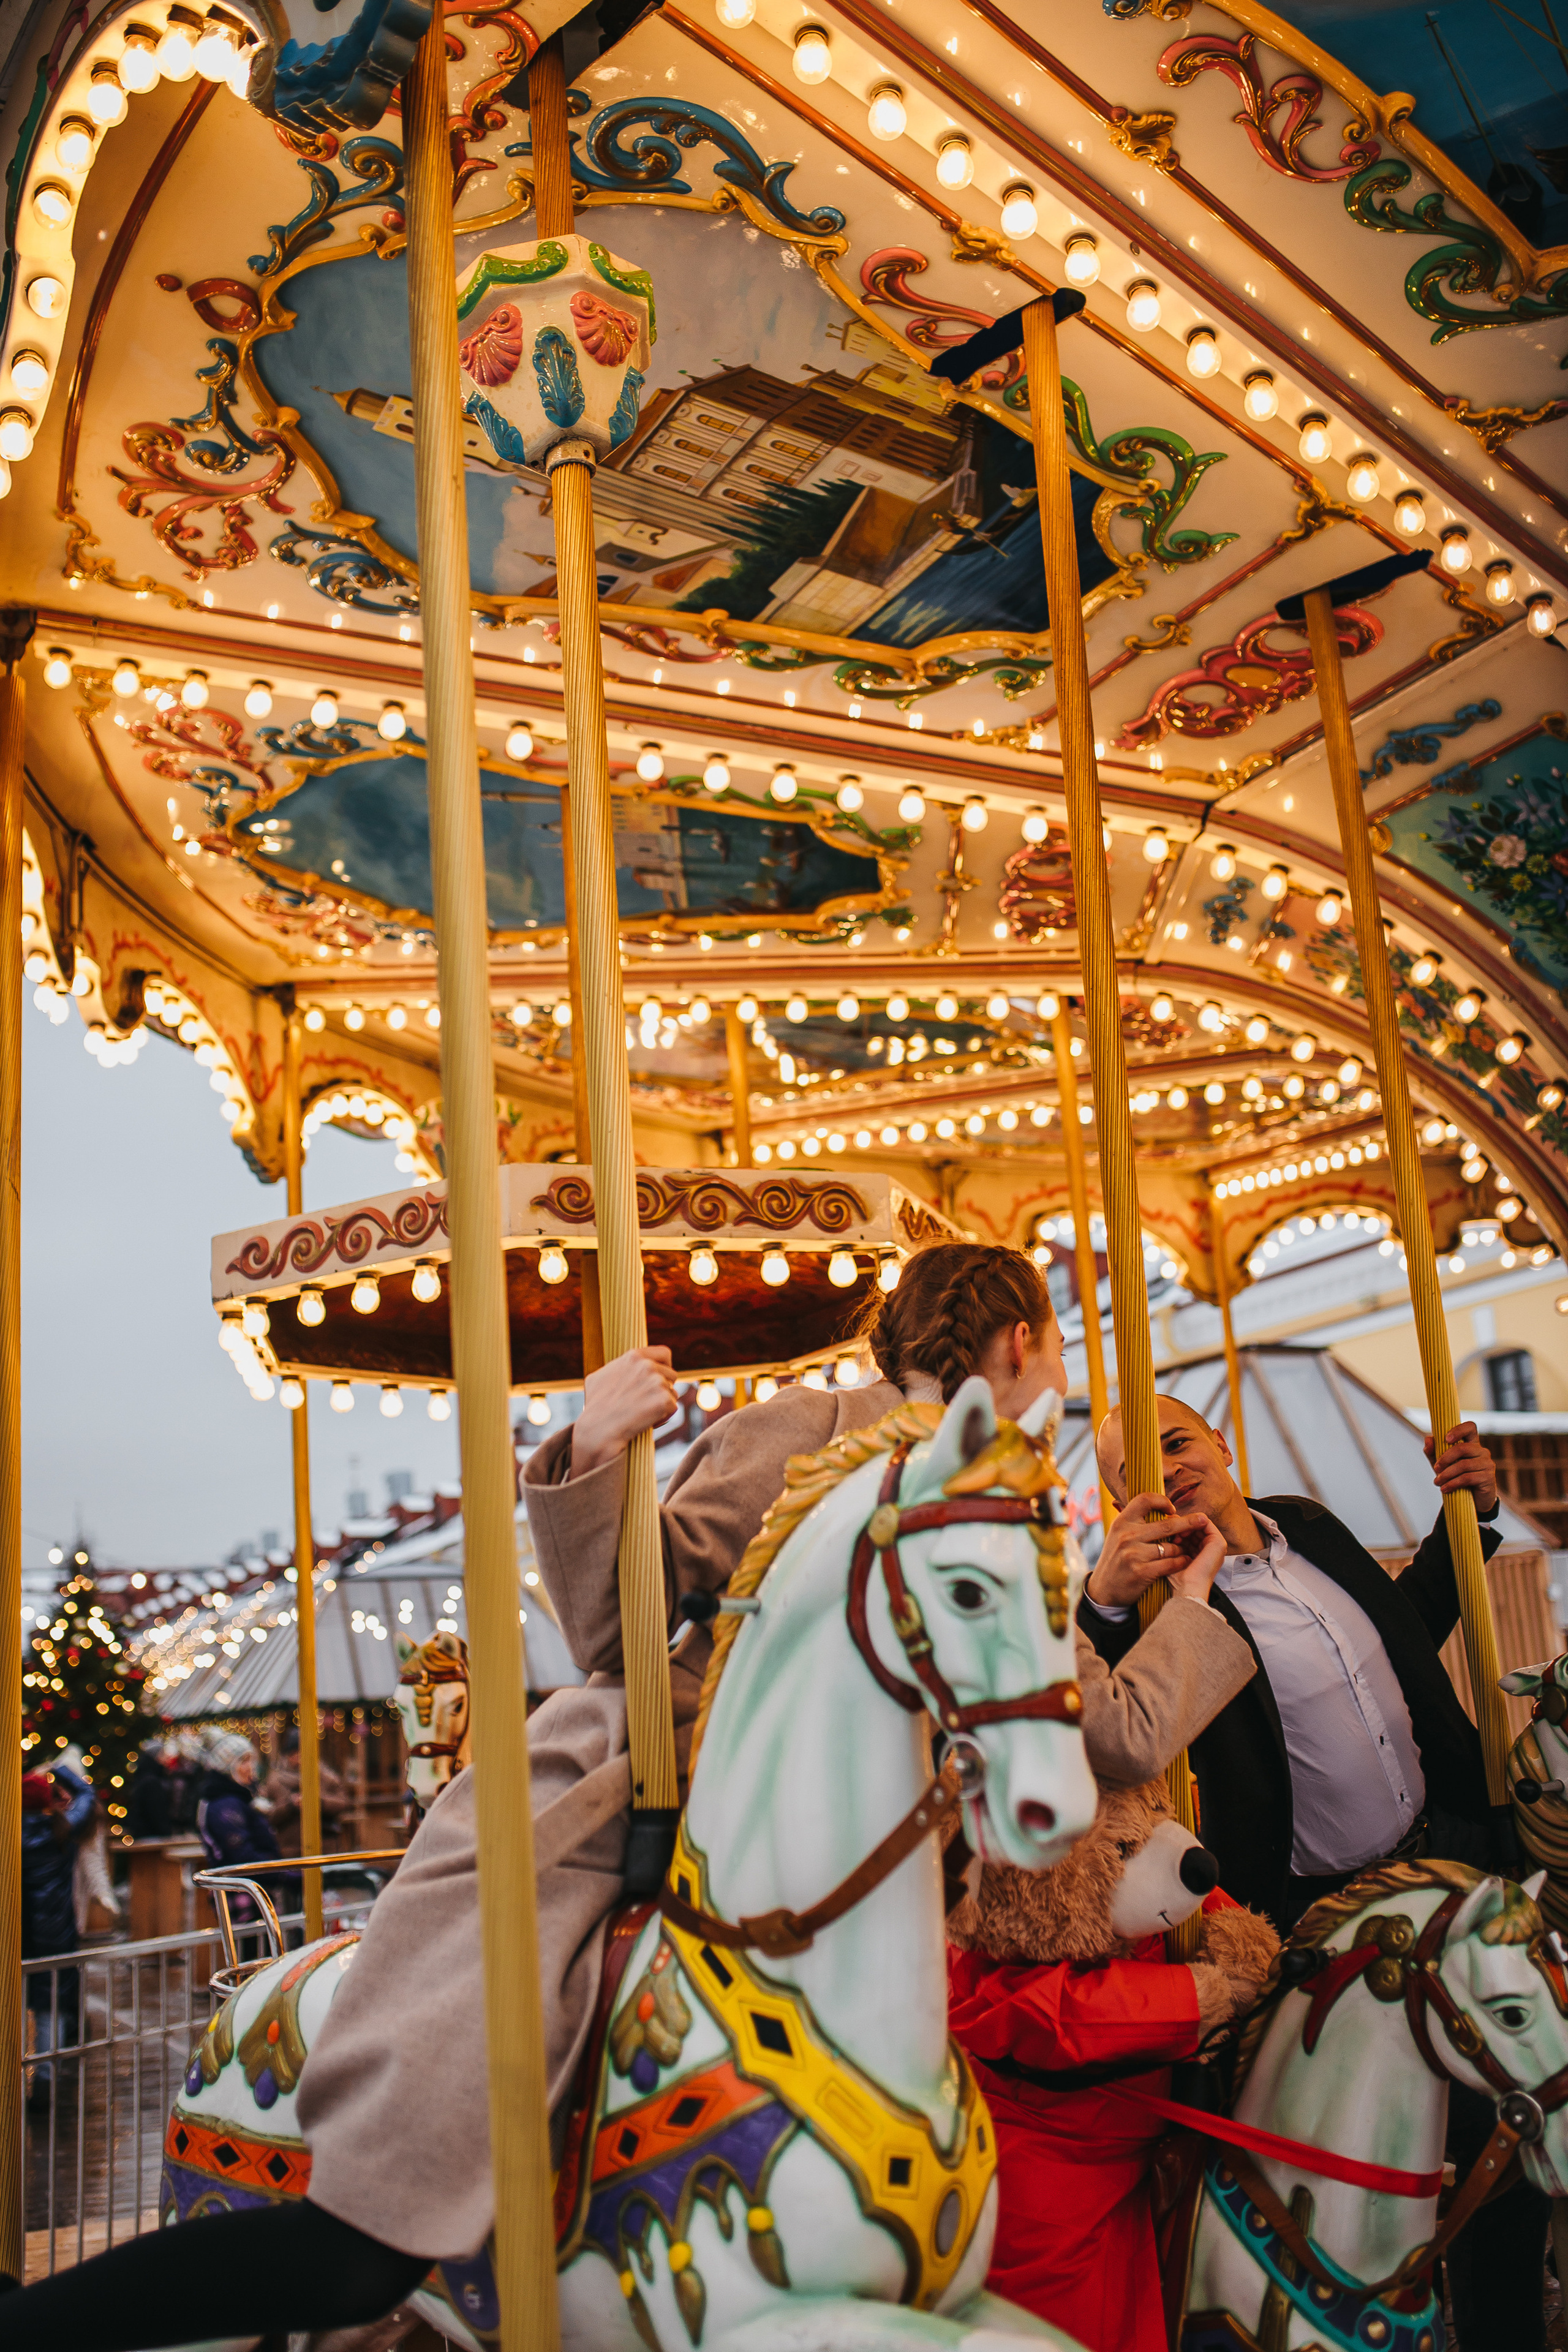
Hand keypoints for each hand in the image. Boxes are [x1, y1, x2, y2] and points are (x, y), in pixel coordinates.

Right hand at [570, 1346, 679, 1478]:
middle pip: (671, 1375)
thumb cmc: (594, 1406)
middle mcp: (648, 1366)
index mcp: (634, 1356)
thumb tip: (624, 1367)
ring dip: (663, 1404)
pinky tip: (647, 1422)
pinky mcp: (664, 1401)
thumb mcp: (598, 1377)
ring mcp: (657, 1382)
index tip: (661, 1377)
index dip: (665, 1366)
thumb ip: (617, 1368)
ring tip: (644, 1414)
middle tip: (647, 1403)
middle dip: (663, 1388)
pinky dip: (663, 1417)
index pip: (664, 1353)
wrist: (597, 1429)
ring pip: (672, 1393)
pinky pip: (673, 1408)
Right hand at [1085, 1496, 1221, 1611]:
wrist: (1104, 1590)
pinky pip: (1170, 1564)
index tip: (1172, 1509)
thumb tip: (1158, 1506)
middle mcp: (1126, 1535)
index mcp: (1121, 1522)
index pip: (1144, 1500)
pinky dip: (1180, 1562)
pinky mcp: (1141, 1571)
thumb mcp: (1118, 1535)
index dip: (1161, 1501)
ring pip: (1170, 1547)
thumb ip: (1134, 1521)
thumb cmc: (1116, 1559)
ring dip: (1182, 1549)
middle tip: (1203, 1519)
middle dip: (1188, 1522)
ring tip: (1186, 1550)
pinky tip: (1184, 1561)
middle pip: (1166, 1524)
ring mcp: (1133, 1553)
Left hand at [1167, 1516, 1225, 1605]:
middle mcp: (1210, 1549)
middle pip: (1195, 1527)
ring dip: (1185, 1525)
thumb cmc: (1178, 1578)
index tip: (1167, 1533)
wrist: (1188, 1589)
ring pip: (1199, 1523)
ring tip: (1176, 1536)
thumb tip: (1164, 1524)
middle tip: (1171, 1531)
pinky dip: (1193, 1522)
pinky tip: (1183, 1533)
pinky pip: (1206, 1522)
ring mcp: (1216, 1545)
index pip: (1190, 1533)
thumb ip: (1173, 1543)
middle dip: (1181, 1526)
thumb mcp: (1174, 1557)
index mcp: (1201, 1553)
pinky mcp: (1219, 1542)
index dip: (1178, 1529)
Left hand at [1423, 1420, 1497, 1515]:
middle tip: (1436, 1468)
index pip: (1470, 1427)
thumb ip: (1434, 1451)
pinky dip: (1453, 1483)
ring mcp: (1487, 1464)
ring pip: (1464, 1465)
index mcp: (1472, 1443)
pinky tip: (1445, 1489)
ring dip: (1447, 1474)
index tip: (1446, 1439)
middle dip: (1445, 1458)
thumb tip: (1428, 1439)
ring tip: (1437, 1482)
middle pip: (1463, 1448)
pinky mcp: (1488, 1477)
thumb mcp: (1442, 1464)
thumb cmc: (1457, 1477)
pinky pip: (1468, 1478)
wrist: (1473, 1500)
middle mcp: (1482, 1451)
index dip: (1458, 1430)